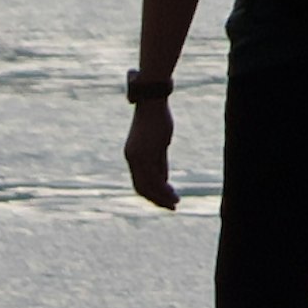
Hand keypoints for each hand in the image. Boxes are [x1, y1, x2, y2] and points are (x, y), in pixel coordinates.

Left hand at [124, 91, 178, 210]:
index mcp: (132, 155)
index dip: (151, 194)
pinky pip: (155, 177)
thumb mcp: (158, 143)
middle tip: (171, 207)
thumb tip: (163, 179)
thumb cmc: (156, 118)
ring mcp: (138, 156)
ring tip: (175, 204)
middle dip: (156, 200)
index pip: (139, 182)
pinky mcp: (147, 152)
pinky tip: (173, 194)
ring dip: (162, 197)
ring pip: (149, 185)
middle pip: (142, 188)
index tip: (164, 200)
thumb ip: (159, 161)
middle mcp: (132, 158)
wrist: (151, 100)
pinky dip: (164, 189)